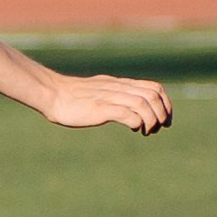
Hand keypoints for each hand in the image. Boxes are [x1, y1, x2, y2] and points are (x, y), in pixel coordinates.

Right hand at [41, 72, 173, 134]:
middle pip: (153, 95)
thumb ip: (112, 97)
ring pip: (143, 103)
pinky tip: (134, 129)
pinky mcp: (101, 108)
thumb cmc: (71, 97)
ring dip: (151, 119)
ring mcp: (110, 97)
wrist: (52, 94)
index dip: (165, 103)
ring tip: (146, 131)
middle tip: (157, 128)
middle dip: (162, 113)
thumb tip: (122, 108)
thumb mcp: (98, 92)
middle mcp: (119, 88)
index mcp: (120, 84)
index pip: (154, 88)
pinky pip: (127, 113)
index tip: (164, 118)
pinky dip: (137, 122)